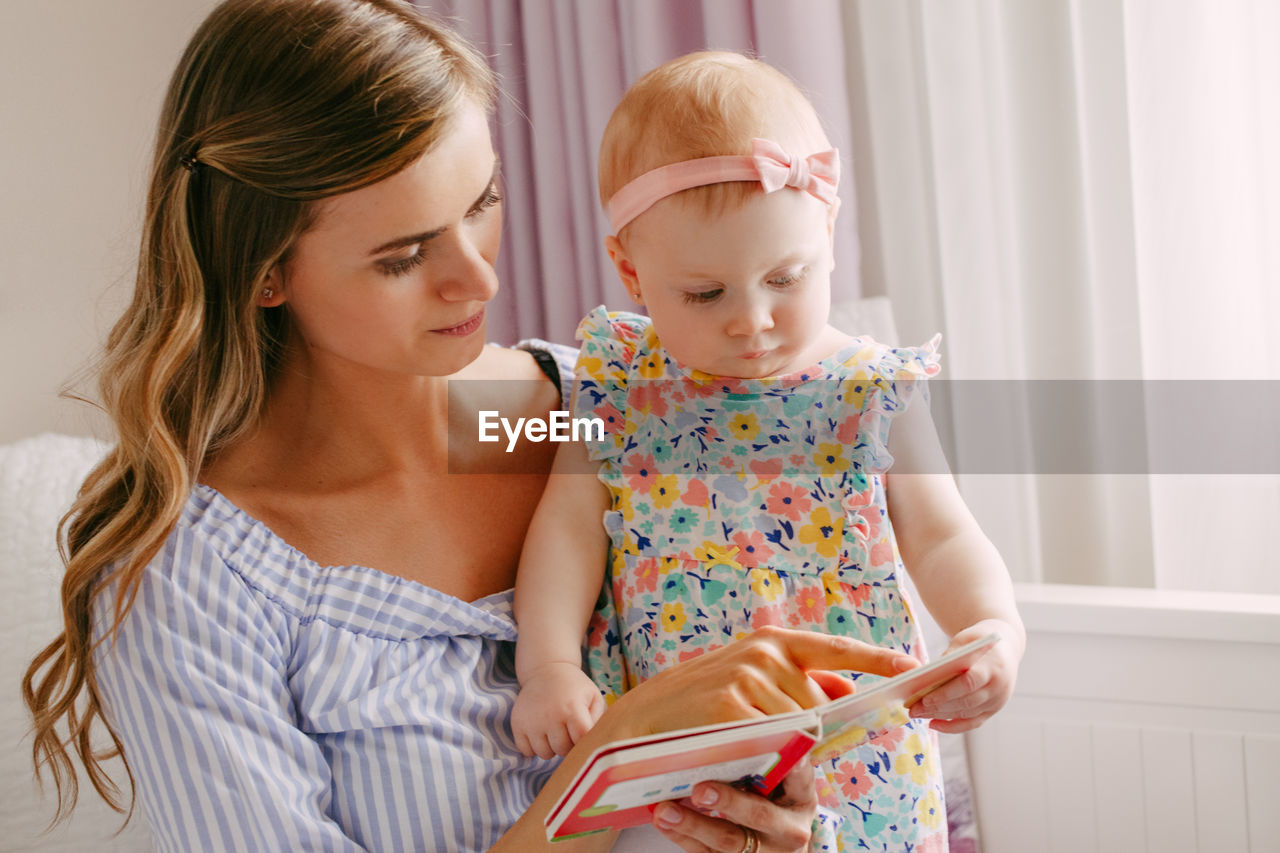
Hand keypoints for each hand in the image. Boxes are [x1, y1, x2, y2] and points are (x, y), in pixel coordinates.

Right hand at [510, 662, 604, 758]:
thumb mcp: (593, 696)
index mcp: (572, 708)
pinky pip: (527, 751)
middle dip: (568, 744)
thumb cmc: (573, 687)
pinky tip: (541, 733)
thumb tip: (594, 743)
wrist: (545, 669)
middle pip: (563, 750)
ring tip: (554, 730)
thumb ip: (598, 721)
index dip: (584, 741)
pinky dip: (534, 747)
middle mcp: (550, 716)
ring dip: (551, 747)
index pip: (581, 741)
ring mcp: (532, 722)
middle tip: (568, 729)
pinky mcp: (517, 724)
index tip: (582, 732)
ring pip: (545, 754)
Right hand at [607, 626, 919, 738]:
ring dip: (783, 750)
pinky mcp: (731, 709)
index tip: (912, 667)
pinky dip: (766, 759)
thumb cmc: (698, 706)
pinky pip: (774, 745)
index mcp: (772, 642)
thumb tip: (848, 694)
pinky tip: (743, 757)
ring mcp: (747, 679)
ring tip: (743, 747)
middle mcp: (764, 654)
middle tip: (772, 741)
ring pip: (799, 730)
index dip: (876, 660)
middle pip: (821, 706)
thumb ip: (799, 685)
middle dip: (812, 731)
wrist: (639, 724)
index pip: (837, 650)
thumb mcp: (751, 684)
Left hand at [652, 761, 817, 851]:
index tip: (784, 754)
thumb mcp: (784, 788)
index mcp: (802, 800)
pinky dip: (681, 836)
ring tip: (665, 809)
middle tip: (700, 789)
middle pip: (758, 815)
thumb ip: (768, 766)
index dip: (794, 766)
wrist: (778, 848)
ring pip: (728, 840)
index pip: (801, 779)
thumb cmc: (775, 805)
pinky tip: (663, 820)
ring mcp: (763, 852)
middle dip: (728, 801)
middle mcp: (788, 830)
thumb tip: (730, 734)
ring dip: (693, 824)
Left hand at [908, 618, 1022, 732]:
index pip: (968, 684)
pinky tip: (934, 724)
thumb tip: (923, 677)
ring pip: (967, 714)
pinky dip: (952, 726)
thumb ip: (949, 658)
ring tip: (918, 714)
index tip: (924, 699)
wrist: (1005, 646)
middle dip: (938, 707)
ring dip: (941, 716)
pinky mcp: (993, 710)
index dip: (946, 693)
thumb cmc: (978, 641)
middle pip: (966, 702)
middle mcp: (999, 687)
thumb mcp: (964, 640)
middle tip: (913, 709)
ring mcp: (998, 701)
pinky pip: (972, 723)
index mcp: (993, 666)